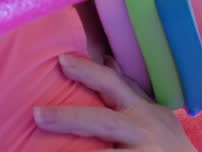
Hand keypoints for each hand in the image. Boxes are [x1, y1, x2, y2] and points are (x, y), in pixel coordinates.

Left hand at [33, 55, 196, 150]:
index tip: (60, 60)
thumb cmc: (164, 142)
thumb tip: (105, 58)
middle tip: (37, 115)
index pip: (113, 84)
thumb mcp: (153, 115)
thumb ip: (129, 92)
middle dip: (69, 118)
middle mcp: (143, 130)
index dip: (87, 70)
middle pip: (102, 122)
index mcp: (142, 110)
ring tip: (40, 151)